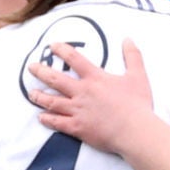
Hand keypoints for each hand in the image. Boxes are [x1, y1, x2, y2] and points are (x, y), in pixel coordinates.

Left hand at [22, 41, 158, 150]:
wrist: (135, 130)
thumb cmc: (138, 103)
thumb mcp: (138, 75)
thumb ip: (133, 56)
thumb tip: (128, 39)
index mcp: (95, 78)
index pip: (74, 59)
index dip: (62, 50)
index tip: (52, 46)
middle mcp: (82, 92)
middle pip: (55, 79)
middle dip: (41, 72)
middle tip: (31, 67)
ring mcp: (77, 110)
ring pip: (52, 101)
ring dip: (39, 97)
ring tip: (31, 93)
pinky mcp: (77, 128)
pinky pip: (57, 123)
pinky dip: (47, 119)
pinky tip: (41, 117)